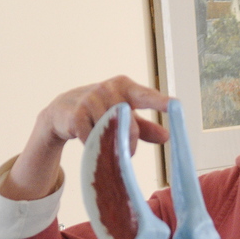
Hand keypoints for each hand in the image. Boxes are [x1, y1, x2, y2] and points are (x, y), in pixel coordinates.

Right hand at [0, 76, 170, 200]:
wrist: (63, 111)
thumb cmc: (101, 112)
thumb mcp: (124, 117)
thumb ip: (145, 127)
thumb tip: (166, 136)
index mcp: (125, 87)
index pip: (146, 96)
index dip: (160, 102)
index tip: (176, 105)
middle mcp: (109, 89)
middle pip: (128, 120)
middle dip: (130, 139)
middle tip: (129, 151)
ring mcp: (91, 99)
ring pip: (111, 130)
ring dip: (111, 143)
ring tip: (105, 142)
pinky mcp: (76, 114)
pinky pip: (93, 138)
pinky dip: (94, 145)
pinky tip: (89, 139)